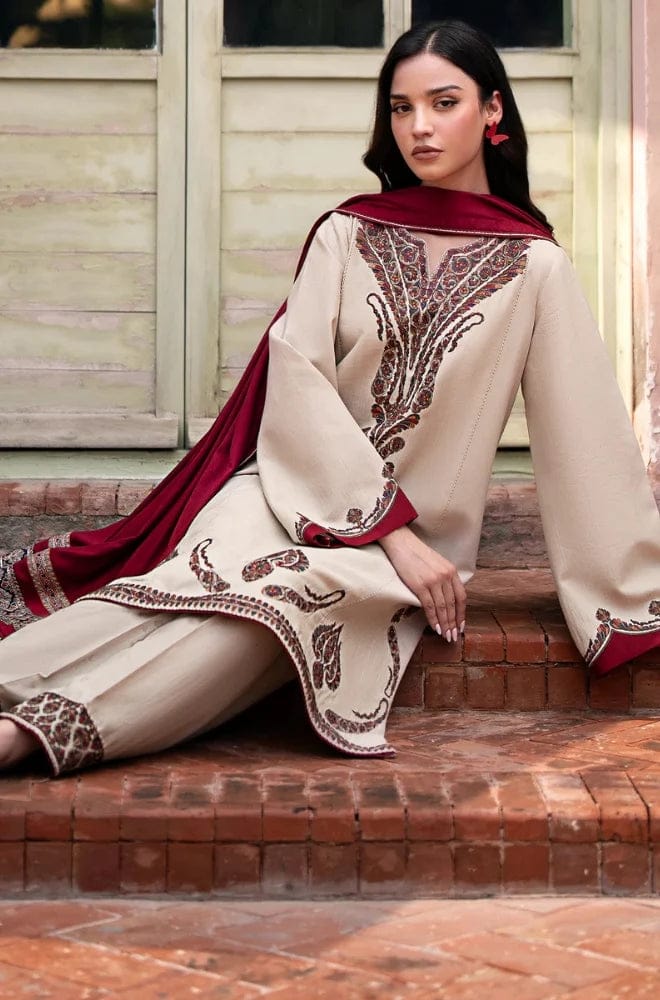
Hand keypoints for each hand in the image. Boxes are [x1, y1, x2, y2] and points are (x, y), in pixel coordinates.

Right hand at [379, 525, 465, 640]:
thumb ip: (443, 577)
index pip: (461, 596)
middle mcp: (445, 576)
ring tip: (446, 636)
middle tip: (453, 636)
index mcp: (451, 570)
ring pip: (443, 608)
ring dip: (445, 624)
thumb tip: (446, 597)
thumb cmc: (415, 553)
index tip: (461, 625)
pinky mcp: (420, 585)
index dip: (462, 613)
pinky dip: (434, 619)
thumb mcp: (436, 563)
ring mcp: (433, 580)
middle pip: (453, 604)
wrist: (400, 541)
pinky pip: (430, 606)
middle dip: (454, 623)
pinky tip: (435, 628)